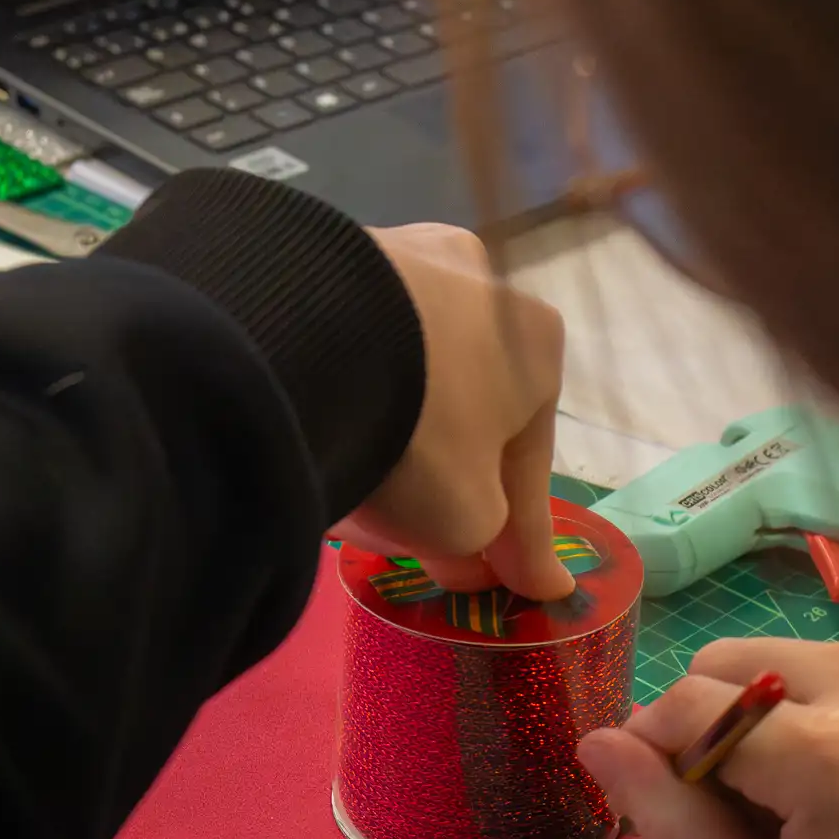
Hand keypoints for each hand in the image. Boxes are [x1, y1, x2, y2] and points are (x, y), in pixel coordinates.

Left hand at [332, 224, 573, 600]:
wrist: (301, 345)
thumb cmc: (419, 438)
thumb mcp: (467, 520)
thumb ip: (485, 541)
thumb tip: (474, 559)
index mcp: (537, 340)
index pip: (531, 460)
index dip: (524, 535)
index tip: (526, 584)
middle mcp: (480, 280)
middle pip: (468, 409)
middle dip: (451, 471)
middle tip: (425, 533)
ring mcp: (401, 255)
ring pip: (406, 373)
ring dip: (394, 429)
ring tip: (356, 489)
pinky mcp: (324, 256)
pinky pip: (349, 348)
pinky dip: (344, 395)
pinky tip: (317, 438)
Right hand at [577, 628, 838, 838]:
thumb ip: (679, 830)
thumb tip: (598, 746)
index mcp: (829, 753)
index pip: (687, 704)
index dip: (657, 750)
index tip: (671, 803)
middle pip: (728, 662)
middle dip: (718, 728)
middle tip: (759, 815)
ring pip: (781, 656)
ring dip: (774, 716)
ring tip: (821, 801)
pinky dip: (829, 706)